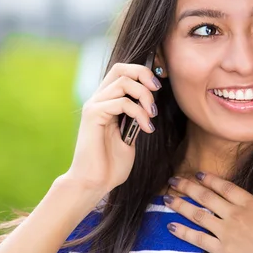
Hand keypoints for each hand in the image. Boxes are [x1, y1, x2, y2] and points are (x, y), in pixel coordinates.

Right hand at [65, 63, 159, 193]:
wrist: (94, 184)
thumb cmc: (111, 164)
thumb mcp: (131, 136)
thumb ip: (136, 117)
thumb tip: (151, 103)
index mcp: (107, 101)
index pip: (122, 71)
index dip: (142, 72)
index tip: (159, 86)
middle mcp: (98, 99)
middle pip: (120, 68)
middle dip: (144, 74)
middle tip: (157, 90)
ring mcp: (94, 105)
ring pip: (123, 82)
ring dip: (144, 96)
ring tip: (152, 116)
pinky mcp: (92, 114)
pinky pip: (120, 102)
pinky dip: (139, 113)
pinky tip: (146, 129)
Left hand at [163, 173, 252, 252]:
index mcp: (251, 204)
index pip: (226, 187)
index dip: (210, 180)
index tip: (199, 174)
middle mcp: (235, 214)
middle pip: (206, 196)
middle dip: (187, 187)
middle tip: (173, 180)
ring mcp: (226, 231)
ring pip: (198, 214)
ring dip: (180, 205)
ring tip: (165, 198)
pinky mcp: (222, 250)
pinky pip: (198, 238)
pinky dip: (183, 232)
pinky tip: (171, 226)